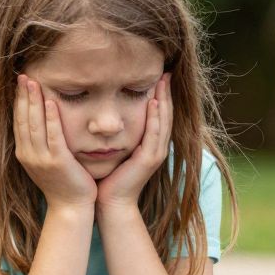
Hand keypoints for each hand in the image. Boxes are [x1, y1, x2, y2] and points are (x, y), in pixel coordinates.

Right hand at [14, 76, 96, 209]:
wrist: (71, 208)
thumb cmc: (62, 183)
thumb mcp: (45, 162)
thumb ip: (40, 143)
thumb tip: (39, 122)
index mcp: (24, 154)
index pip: (18, 122)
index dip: (18, 101)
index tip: (20, 84)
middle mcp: (28, 155)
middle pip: (23, 119)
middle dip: (23, 96)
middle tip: (23, 76)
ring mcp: (42, 159)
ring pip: (34, 124)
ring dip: (34, 101)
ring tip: (33, 82)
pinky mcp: (58, 161)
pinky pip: (53, 135)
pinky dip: (51, 117)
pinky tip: (52, 101)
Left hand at [96, 75, 170, 212]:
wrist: (110, 202)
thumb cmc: (109, 177)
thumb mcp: (116, 150)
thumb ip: (119, 134)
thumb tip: (109, 116)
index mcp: (150, 145)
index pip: (159, 115)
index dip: (161, 96)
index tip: (158, 76)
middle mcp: (157, 148)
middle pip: (165, 114)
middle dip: (166, 93)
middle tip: (166, 72)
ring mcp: (155, 154)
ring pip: (163, 121)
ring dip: (164, 100)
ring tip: (162, 81)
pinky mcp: (148, 159)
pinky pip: (154, 134)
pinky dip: (155, 118)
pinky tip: (154, 103)